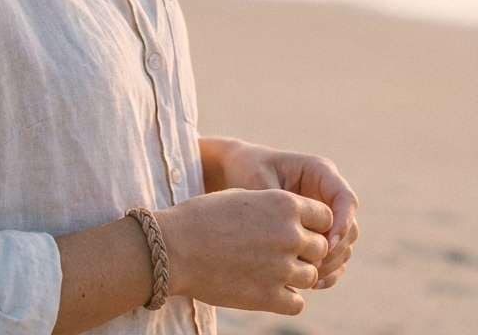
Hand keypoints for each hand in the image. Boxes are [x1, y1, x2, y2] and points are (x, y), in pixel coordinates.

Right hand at [158, 187, 331, 315]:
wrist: (175, 247)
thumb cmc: (203, 217)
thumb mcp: (243, 199)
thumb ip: (274, 209)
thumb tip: (296, 221)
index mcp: (284, 203)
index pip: (325, 217)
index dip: (313, 224)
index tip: (297, 229)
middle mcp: (289, 234)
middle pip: (321, 247)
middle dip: (305, 250)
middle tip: (279, 251)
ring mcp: (282, 267)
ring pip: (312, 276)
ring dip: (296, 274)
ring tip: (268, 269)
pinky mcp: (271, 296)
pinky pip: (298, 301)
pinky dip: (286, 297)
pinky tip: (266, 287)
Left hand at [206, 138, 359, 288]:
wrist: (235, 172)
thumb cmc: (246, 169)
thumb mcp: (259, 179)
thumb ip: (279, 205)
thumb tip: (295, 235)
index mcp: (320, 172)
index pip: (346, 199)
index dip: (343, 222)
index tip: (326, 243)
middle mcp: (328, 194)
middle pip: (350, 228)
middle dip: (337, 250)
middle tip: (314, 266)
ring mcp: (326, 217)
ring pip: (344, 247)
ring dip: (332, 265)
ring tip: (309, 278)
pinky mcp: (319, 235)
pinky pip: (333, 258)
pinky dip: (327, 272)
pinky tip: (311, 284)